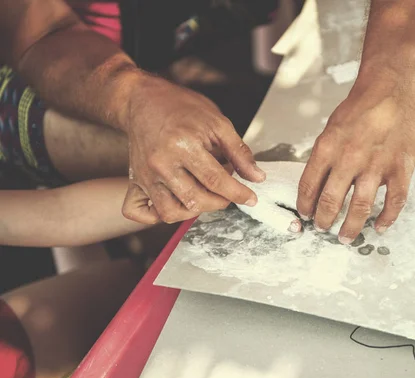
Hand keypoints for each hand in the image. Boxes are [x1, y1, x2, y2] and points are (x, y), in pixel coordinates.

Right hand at [122, 75, 265, 223]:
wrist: (144, 99)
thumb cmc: (182, 108)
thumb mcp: (217, 122)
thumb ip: (239, 151)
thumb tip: (257, 177)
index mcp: (183, 145)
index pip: (215, 180)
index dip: (237, 193)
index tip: (251, 199)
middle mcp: (160, 164)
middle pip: (195, 200)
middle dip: (219, 201)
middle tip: (226, 188)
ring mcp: (145, 175)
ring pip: (170, 213)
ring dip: (193, 210)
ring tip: (204, 194)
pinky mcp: (133, 181)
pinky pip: (139, 212)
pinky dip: (156, 216)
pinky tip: (174, 203)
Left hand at [296, 67, 414, 242]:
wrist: (394, 81)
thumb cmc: (364, 101)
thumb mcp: (334, 125)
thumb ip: (329, 153)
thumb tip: (322, 179)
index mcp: (328, 147)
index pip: (309, 185)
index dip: (305, 205)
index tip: (305, 214)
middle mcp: (349, 158)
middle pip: (331, 202)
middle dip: (324, 221)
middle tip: (322, 229)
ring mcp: (376, 164)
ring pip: (360, 208)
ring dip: (351, 227)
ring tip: (345, 237)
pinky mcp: (401, 166)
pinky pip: (394, 201)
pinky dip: (387, 218)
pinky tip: (381, 226)